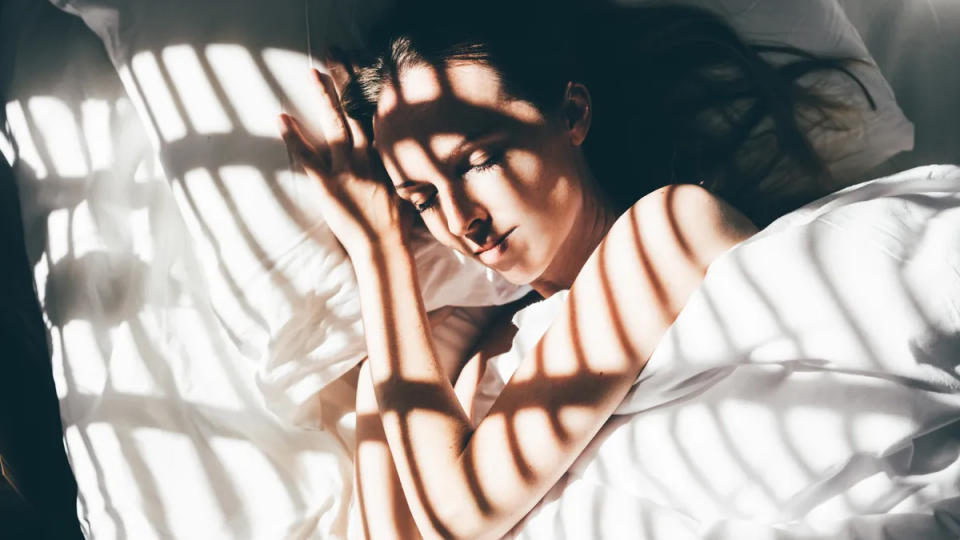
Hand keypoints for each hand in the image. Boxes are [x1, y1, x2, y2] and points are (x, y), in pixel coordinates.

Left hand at [278, 69, 411, 256]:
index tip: (362, 68)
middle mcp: (366, 156)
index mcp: (385, 157)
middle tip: (333, 56)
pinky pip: (307, 156)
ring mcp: (346, 169)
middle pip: (354, 111)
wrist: (384, 246)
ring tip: (313, 74)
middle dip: (343, 82)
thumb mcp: (405, 189)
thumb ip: (397, 167)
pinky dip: (293, 137)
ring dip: (323, 98)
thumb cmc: (396, 224)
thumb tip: (400, 154)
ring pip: (333, 126)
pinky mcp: (327, 185)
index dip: (367, 91)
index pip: (374, 116)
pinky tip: (281, 119)